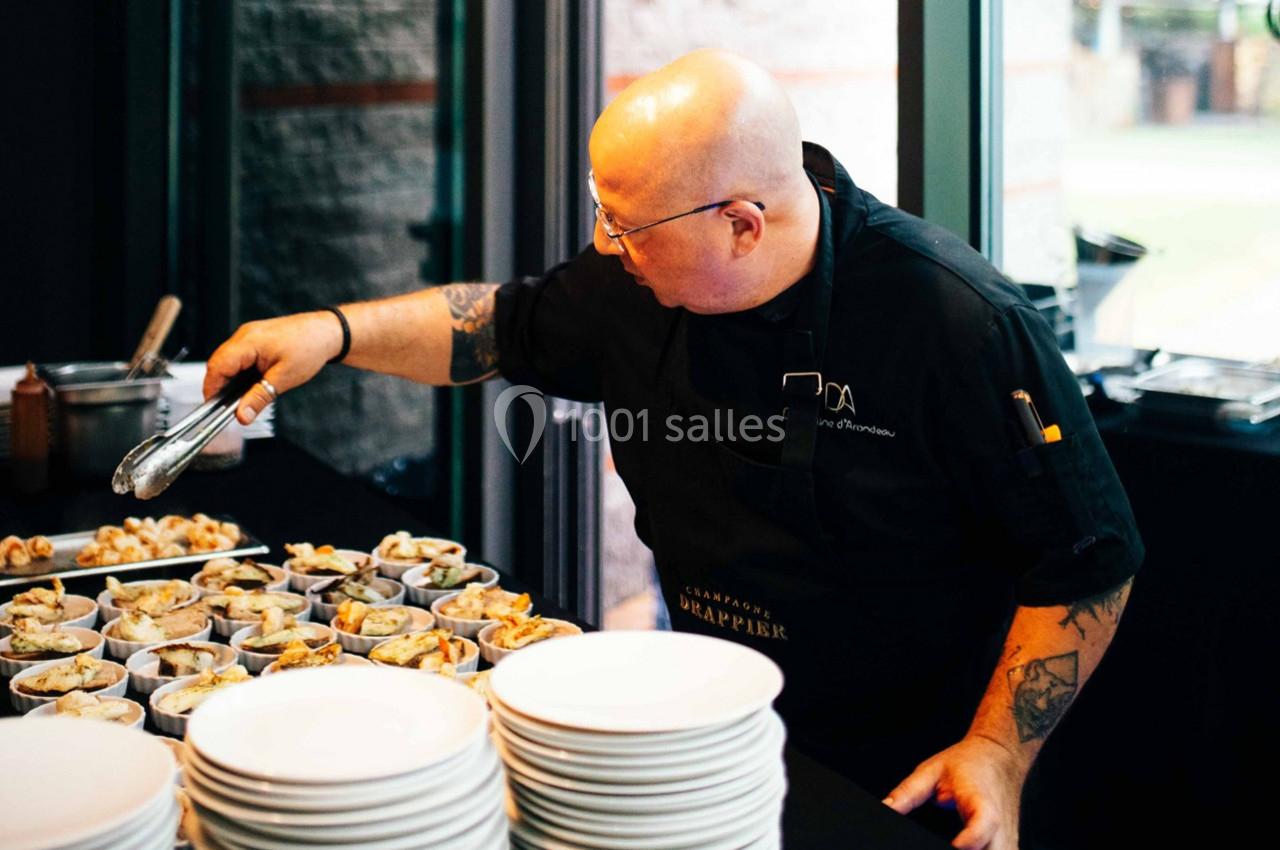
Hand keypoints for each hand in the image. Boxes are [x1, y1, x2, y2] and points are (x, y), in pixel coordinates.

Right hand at [204, 312, 343, 423]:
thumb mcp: (284, 379)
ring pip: (228, 362)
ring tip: (242, 398)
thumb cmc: (310, 347)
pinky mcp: (254, 340)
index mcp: (248, 341)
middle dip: (221, 387)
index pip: (217, 366)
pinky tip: (250, 385)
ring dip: (232, 380)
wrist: (327, 332)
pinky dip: (240, 373)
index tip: (214, 408)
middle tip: (229, 408)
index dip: (212, 388)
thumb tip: (242, 415)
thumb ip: (260, 397)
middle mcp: (244, 335)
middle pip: (219, 364)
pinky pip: (239, 358)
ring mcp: (248, 336)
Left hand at [883, 736, 1028, 849]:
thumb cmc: (968, 763)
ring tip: (951, 845)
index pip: (982, 828)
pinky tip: (960, 849)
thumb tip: (885, 806)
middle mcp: (1000, 828)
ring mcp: (1007, 842)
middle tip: (941, 844)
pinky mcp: (1007, 848)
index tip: (953, 845)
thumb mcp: (931, 770)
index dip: (968, 841)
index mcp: (982, 804)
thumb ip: (907, 792)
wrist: (1000, 757)